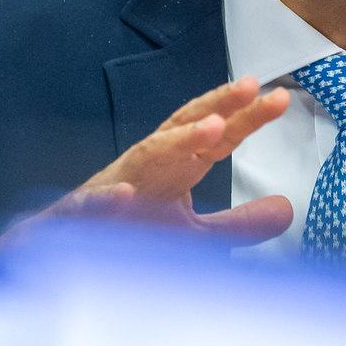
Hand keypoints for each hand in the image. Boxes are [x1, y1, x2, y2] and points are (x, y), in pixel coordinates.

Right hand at [0, 77, 294, 247]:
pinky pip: (88, 206)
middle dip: (216, 107)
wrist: (57, 258)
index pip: (213, 136)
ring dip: (176, 143)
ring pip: (143, 159)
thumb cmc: (128, 233)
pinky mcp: (76, 218)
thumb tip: (288, 209)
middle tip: (250, 87)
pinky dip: (105, 200)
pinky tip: (125, 195)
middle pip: (183, 130)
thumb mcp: (193, 233)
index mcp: (171, 169)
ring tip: (212, 129)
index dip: (245, 117)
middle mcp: (143, 169)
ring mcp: (110, 189)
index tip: (280, 99)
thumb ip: (237, 222)